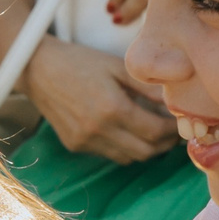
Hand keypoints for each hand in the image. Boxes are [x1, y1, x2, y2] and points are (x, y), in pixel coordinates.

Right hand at [26, 39, 179, 163]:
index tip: (181, 123)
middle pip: (146, 152)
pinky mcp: (75, 145)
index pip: (155, 132)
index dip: (173, 131)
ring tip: (154, 132)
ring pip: (129, 158)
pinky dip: (125, 147)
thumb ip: (148, 87)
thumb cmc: (79, 61)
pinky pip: (110, 154)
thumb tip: (175, 102)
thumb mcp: (117, 67)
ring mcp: (85, 141)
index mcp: (112, 108)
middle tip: (173, 132)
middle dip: (164, 144)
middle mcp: (98, 130)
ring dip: (146, 148)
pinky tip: (127, 131)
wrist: (37, 69)